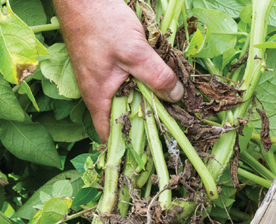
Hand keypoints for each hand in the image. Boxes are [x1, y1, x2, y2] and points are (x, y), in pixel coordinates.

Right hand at [56, 0, 182, 141]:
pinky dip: (141, 81)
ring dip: (146, 98)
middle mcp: (98, 94)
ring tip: (169, 98)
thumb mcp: (135, 51)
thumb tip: (177, 96)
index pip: (110, 137)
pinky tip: (157, 74)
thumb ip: (156, 75)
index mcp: (98, 99)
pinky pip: (126, 82)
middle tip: (172, 120)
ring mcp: (102, 79)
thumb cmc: (101, 24)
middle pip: (123, 119)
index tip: (154, 146)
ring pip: (127, 99)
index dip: (129, 147)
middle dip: (146, 121)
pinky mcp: (108, 65)